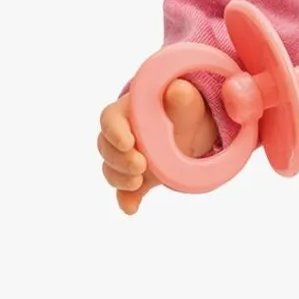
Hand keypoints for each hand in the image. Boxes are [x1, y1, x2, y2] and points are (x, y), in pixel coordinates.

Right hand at [98, 81, 218, 214]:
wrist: (192, 128)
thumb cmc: (184, 107)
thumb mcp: (186, 100)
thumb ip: (182, 96)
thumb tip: (178, 90)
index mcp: (127, 110)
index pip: (110, 119)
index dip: (115, 132)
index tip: (128, 143)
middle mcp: (120, 134)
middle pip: (106, 147)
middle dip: (119, 159)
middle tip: (140, 166)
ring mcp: (126, 157)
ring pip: (111, 169)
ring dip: (120, 178)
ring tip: (137, 183)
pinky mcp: (136, 176)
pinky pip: (125, 190)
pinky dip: (126, 200)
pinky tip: (131, 208)